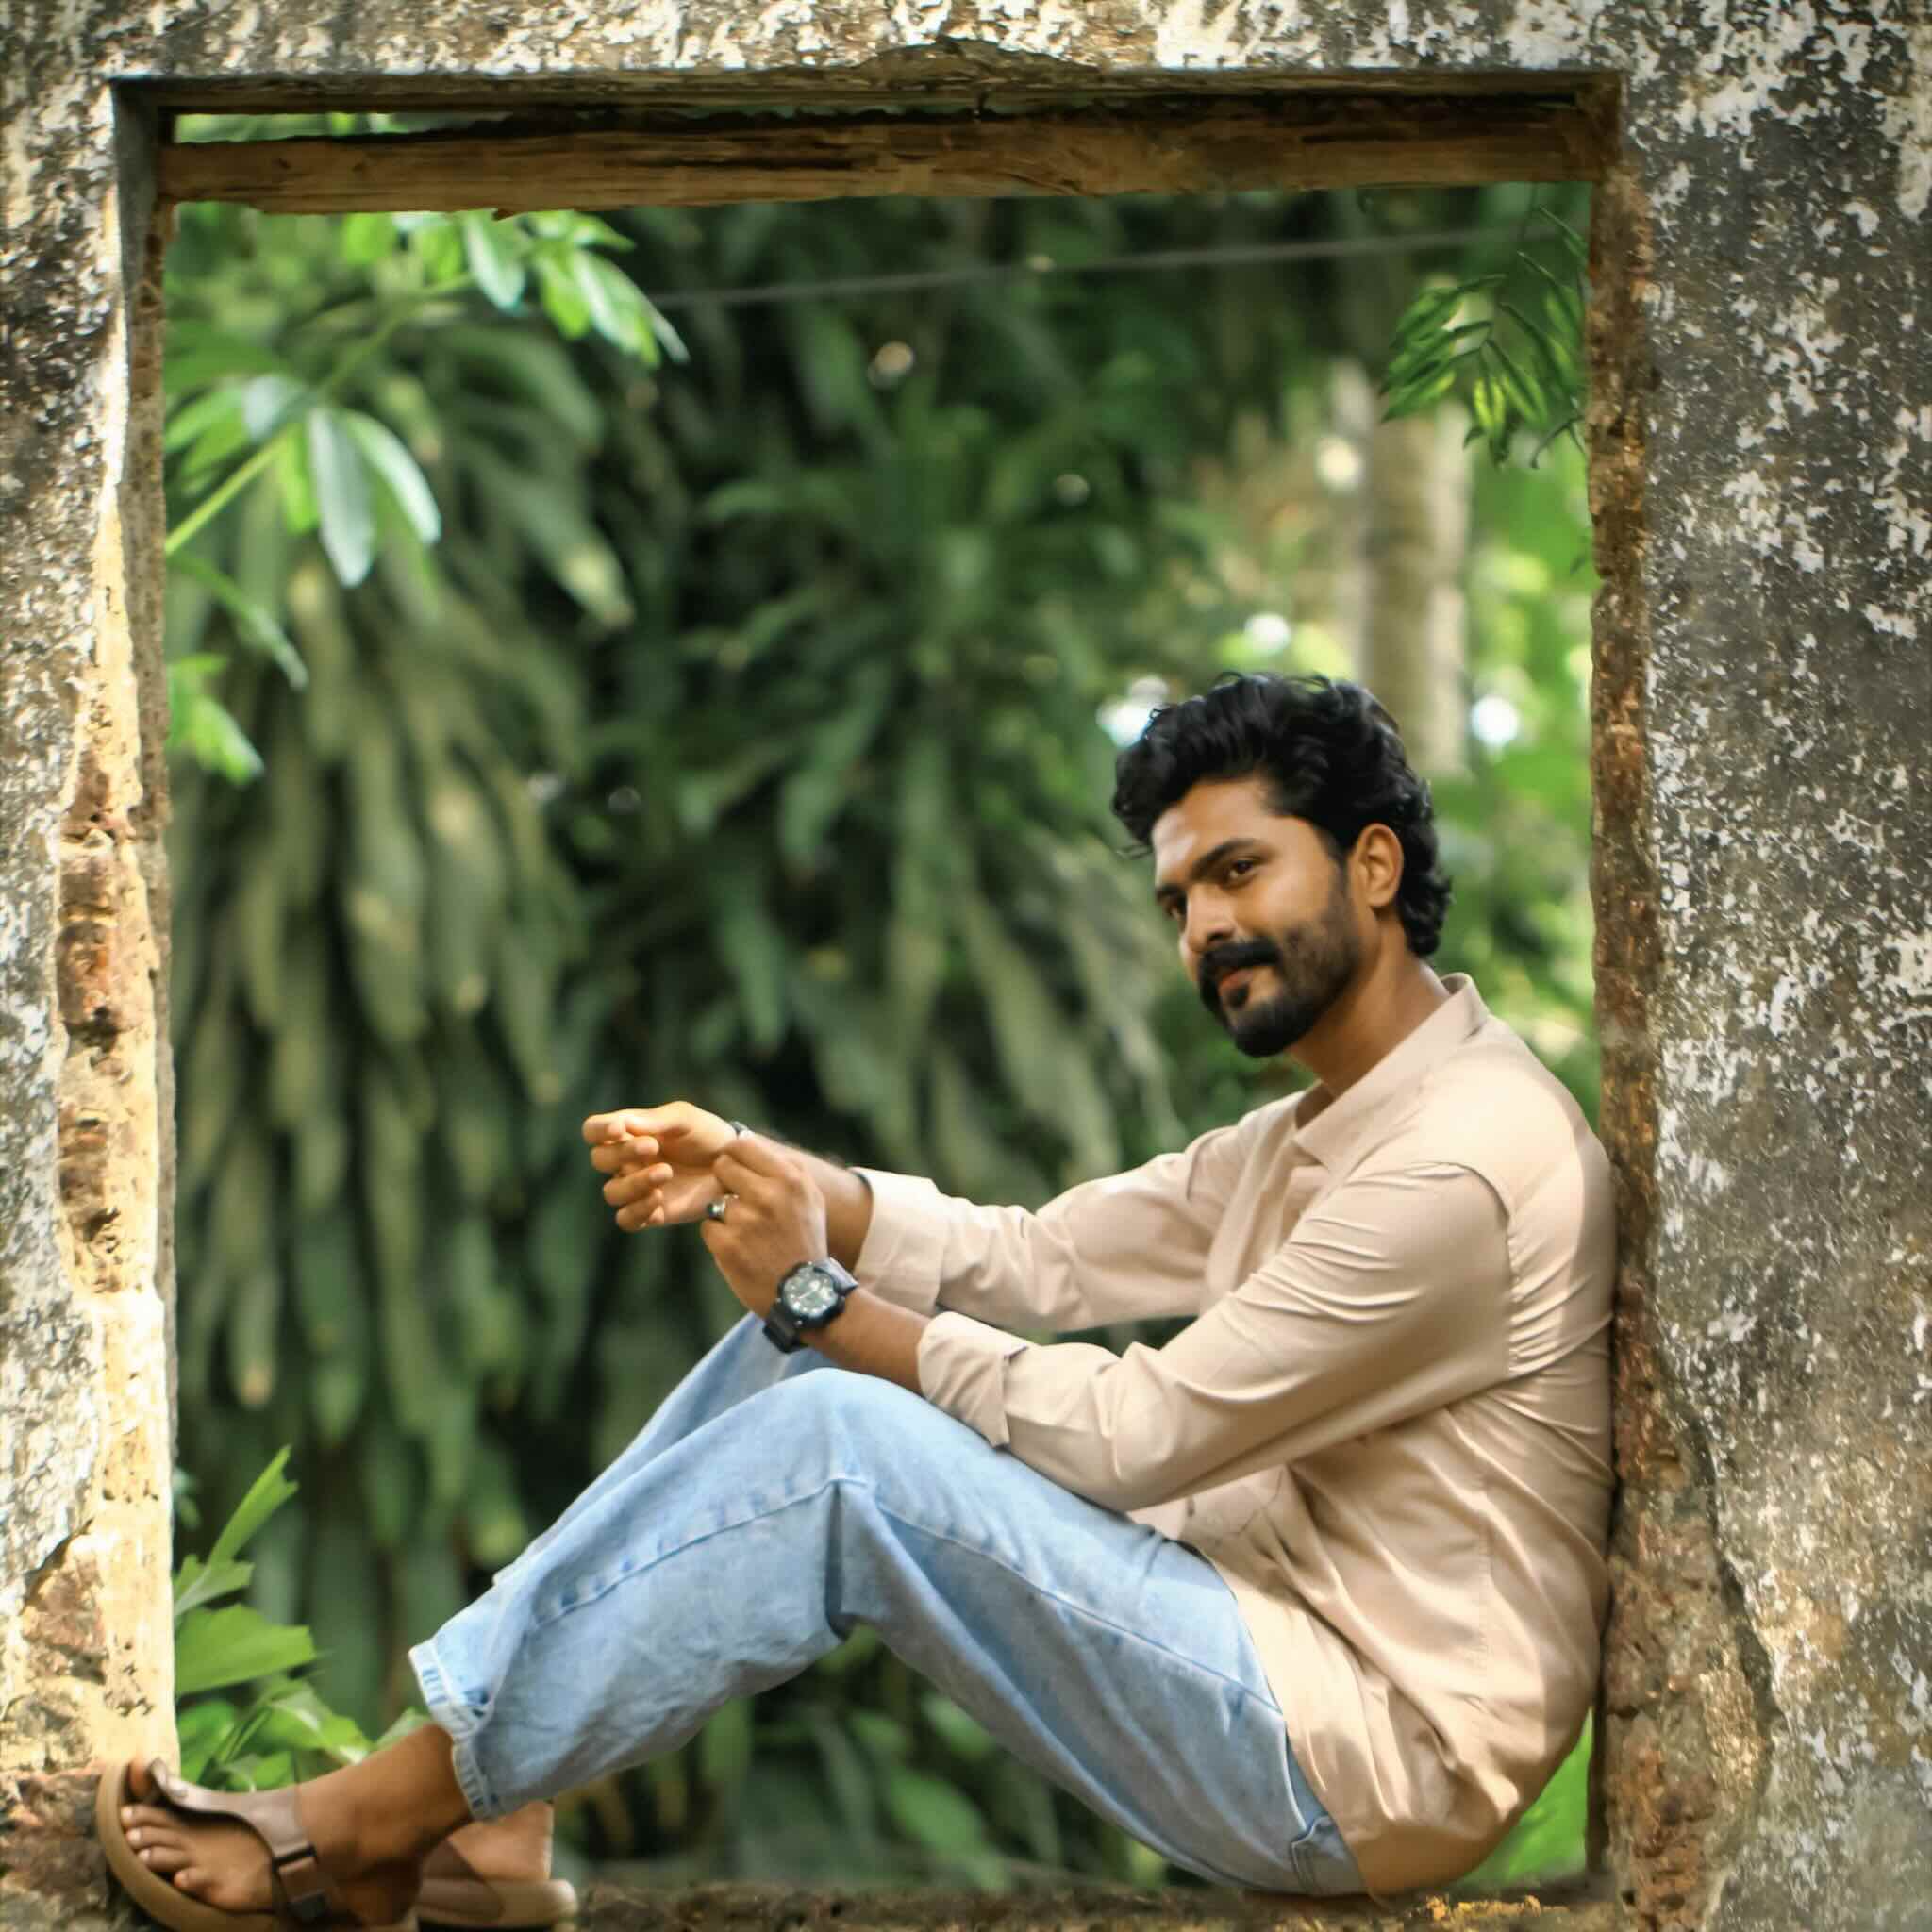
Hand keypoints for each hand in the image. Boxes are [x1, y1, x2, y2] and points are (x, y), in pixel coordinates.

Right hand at [583, 1102, 737, 1228]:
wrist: (736, 1166)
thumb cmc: (708, 1135)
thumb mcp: (685, 1118)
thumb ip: (655, 1120)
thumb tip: (622, 1123)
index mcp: (630, 1133)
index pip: (594, 1131)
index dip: (599, 1130)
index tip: (619, 1129)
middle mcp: (627, 1162)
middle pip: (599, 1160)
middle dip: (621, 1153)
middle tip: (652, 1147)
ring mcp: (638, 1189)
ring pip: (612, 1192)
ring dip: (633, 1183)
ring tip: (665, 1173)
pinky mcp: (652, 1213)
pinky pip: (627, 1219)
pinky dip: (637, 1210)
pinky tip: (659, 1199)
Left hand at [701, 1132, 828, 1318]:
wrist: (805, 1293)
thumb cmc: (806, 1240)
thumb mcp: (810, 1198)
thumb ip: (784, 1166)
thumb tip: (747, 1137)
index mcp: (790, 1179)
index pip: (743, 1145)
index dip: (736, 1157)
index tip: (739, 1170)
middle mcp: (768, 1195)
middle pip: (723, 1167)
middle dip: (727, 1182)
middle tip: (742, 1203)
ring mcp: (745, 1220)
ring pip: (716, 1200)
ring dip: (726, 1215)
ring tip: (749, 1234)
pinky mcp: (727, 1245)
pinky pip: (709, 1227)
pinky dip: (720, 1238)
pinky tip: (741, 1250)